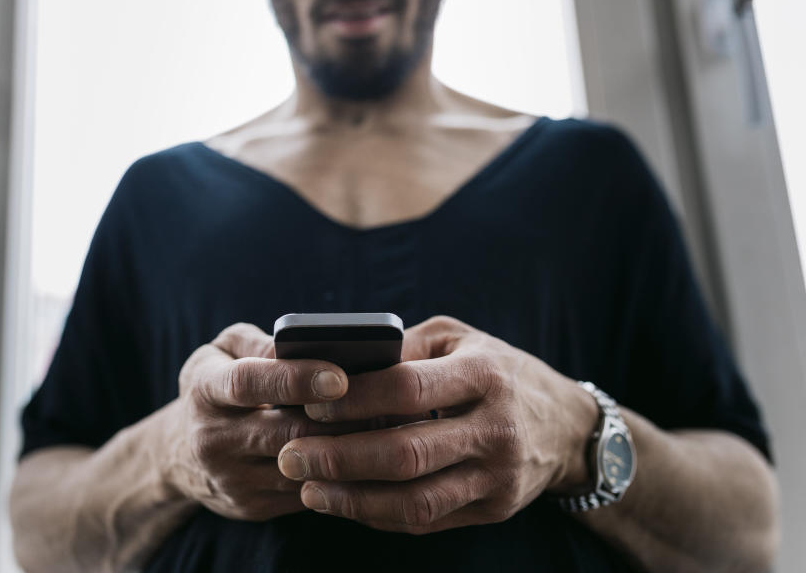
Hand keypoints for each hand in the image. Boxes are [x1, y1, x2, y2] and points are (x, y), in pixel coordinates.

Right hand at [165, 322, 379, 521]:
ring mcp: (233, 479)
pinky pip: (308, 493)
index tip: (340, 375)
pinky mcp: (253, 507)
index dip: (295, 379)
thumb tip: (305, 346)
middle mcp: (212, 438)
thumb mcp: (224, 350)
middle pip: (285, 432)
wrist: (181, 451)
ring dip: (350, 449)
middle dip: (340, 418)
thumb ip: (261, 344)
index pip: (248, 384)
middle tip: (390, 402)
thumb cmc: (219, 382)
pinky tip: (372, 455)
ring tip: (390, 426)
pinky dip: (343, 475)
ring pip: (302, 468)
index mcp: (205, 389)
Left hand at [276, 315, 598, 533]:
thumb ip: (404, 347)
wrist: (568, 427)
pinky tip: (344, 503)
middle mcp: (495, 429)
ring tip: (307, 489)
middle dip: (339, 458)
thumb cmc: (500, 370)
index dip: (353, 400)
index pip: (408, 389)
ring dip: (352, 500)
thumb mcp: (460, 339)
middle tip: (291, 456)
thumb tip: (338, 364)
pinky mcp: (494, 510)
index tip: (309, 404)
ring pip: (415, 500)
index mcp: (484, 375)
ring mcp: (498, 477)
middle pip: (406, 454)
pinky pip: (427, 520)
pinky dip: (379, 516)